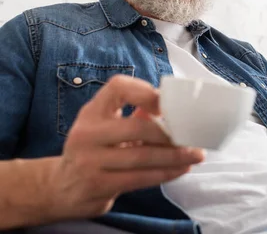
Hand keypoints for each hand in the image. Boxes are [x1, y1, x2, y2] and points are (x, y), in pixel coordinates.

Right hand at [45, 75, 203, 220]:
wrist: (63, 187)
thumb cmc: (95, 149)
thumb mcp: (106, 125)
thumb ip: (135, 114)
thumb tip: (176, 109)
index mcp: (92, 111)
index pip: (118, 87)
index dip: (145, 92)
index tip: (166, 102)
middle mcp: (87, 133)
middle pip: (137, 127)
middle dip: (170, 133)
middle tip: (193, 136)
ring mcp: (89, 161)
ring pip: (142, 157)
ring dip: (174, 156)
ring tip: (195, 155)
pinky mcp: (98, 185)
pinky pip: (139, 178)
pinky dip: (165, 173)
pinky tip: (180, 169)